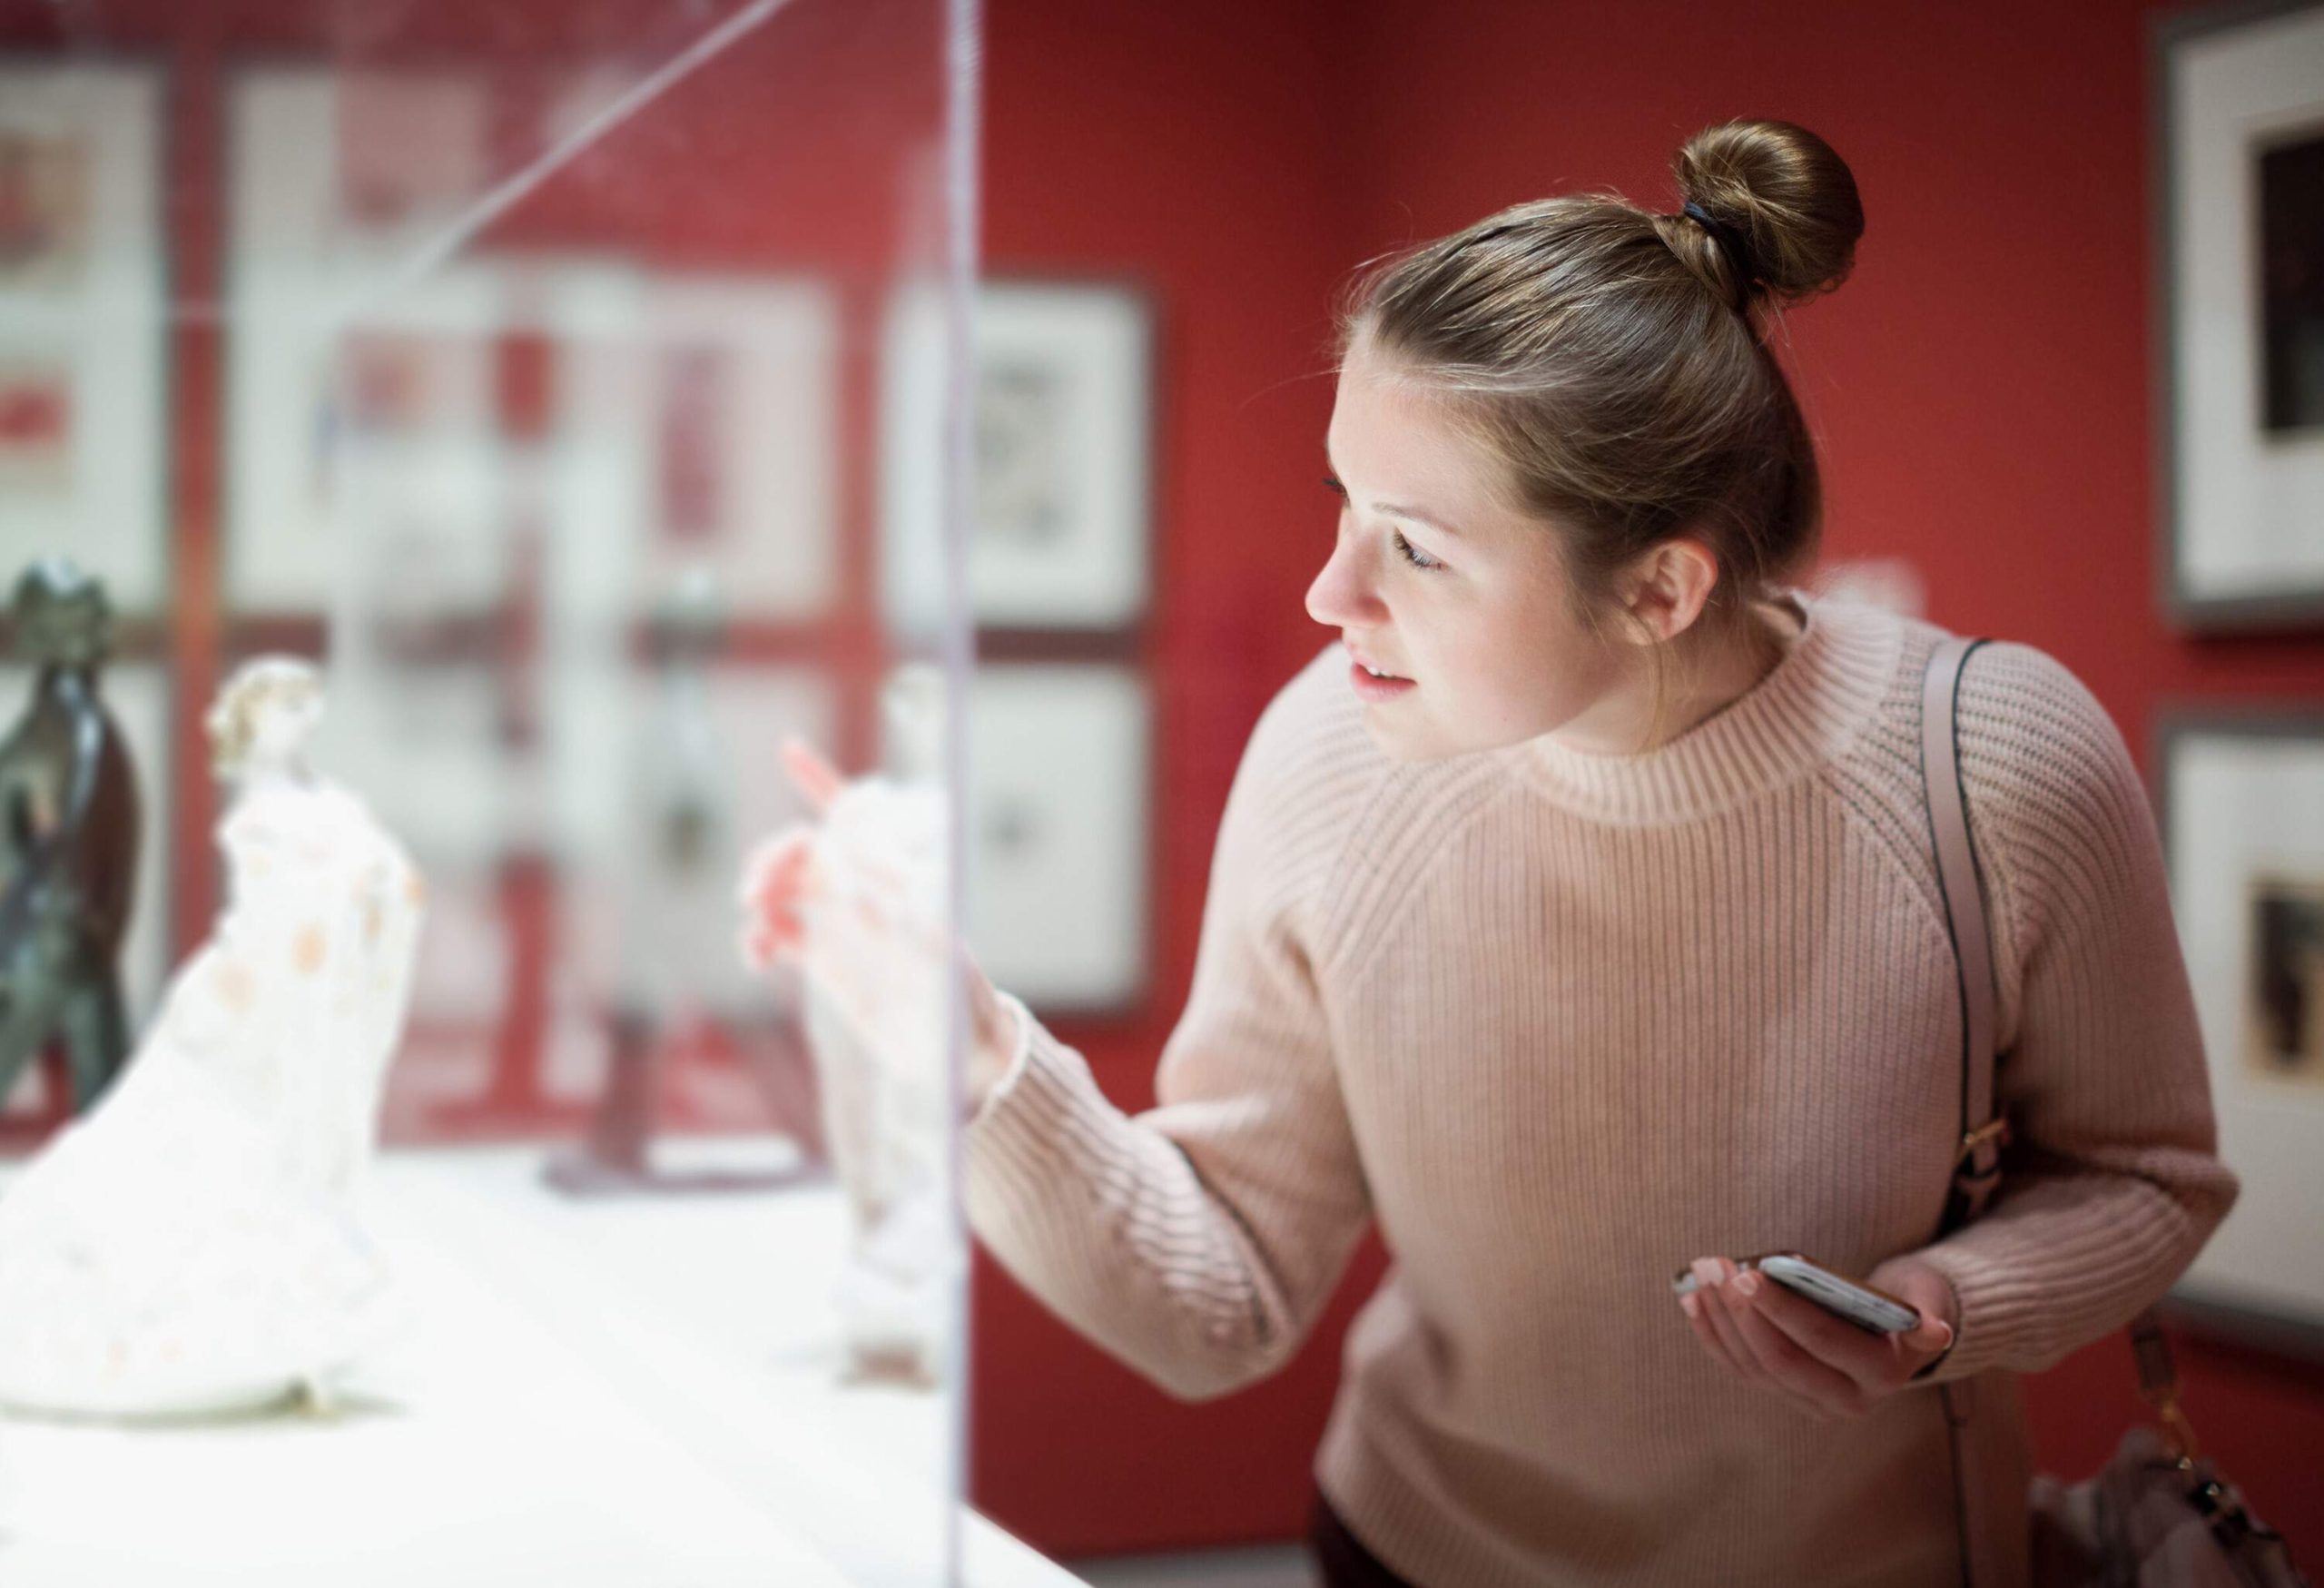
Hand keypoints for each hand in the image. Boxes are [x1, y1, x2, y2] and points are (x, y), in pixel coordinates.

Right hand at [738, 739, 1020, 1113]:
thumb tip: (860, 883)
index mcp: (891, 874)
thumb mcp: (938, 950)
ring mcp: (840, 921)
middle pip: (803, 850)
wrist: (956, 1052)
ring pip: (783, 887)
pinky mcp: (823, 957)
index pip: (854, 817)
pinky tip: (757, 957)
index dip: (821, 781)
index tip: (787, 750)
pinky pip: (777, 933)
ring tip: (756, 920)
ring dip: (760, 893)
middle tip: (755, 889)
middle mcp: (863, 890)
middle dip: (773, 857)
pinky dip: (757, 937)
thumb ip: (902, 913)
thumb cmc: (959, 996)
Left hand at [1676, 1252, 1956, 1419]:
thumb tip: (1935, 1329)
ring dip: (1721, 1320)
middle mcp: (1848, 1401)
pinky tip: (1694, 1301)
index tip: (1749, 1274)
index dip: (1783, 1310)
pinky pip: (1742, 1370)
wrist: (1901, 1333)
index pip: (1823, 1342)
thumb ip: (1930, 1313)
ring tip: (1702, 1274)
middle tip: (1716, 1267)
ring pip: (1755, 1368)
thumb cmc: (1911, 1301)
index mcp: (1884, 1375)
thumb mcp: (1928, 1299)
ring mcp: (1813, 1404)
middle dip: (1742, 1313)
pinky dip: (1714, 1336)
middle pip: (1781, 1361)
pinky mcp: (1788, 1396)